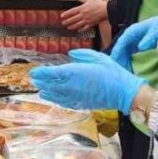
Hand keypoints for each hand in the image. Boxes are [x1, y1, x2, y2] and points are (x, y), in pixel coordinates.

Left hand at [31, 49, 145, 112]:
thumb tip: (71, 55)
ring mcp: (75, 96)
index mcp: (75, 72)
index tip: (34, 72)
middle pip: (51, 85)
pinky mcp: (81, 104)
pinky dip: (56, 100)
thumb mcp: (98, 57)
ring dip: (47, 92)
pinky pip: (64, 102)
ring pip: (56, 95)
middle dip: (41, 82)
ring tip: (40, 89)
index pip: (53, 73)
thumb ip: (82, 55)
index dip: (42, 73)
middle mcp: (72, 86)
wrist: (123, 93)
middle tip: (34, 79)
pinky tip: (53, 98)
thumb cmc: (112, 72)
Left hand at [60, 0, 107, 30]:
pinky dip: (81, 30)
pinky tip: (78, 30)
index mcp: (82, 8)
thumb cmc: (98, 4)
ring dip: (72, 26)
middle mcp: (83, 15)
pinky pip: (84, 28)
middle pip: (73, 19)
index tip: (62, 16)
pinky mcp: (91, 24)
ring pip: (77, 24)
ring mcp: (87, 20)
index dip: (66, 14)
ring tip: (68, 27)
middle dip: (67, 22)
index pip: (72, 12)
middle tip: (63, 23)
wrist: (106, 10)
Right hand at [110, 15, 157, 69]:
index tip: (114, 62)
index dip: (117, 52)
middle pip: (120, 49)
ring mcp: (132, 41)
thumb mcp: (155, 32)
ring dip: (122, 62)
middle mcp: (129, 36)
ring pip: (123, 53)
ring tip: (123, 73)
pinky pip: (128, 55)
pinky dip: (127, 62)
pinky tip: (129, 70)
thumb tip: (140, 47)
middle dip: (118, 60)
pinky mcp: (136, 46)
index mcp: (132, 31)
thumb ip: (148, 39)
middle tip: (118, 72)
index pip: (121, 43)